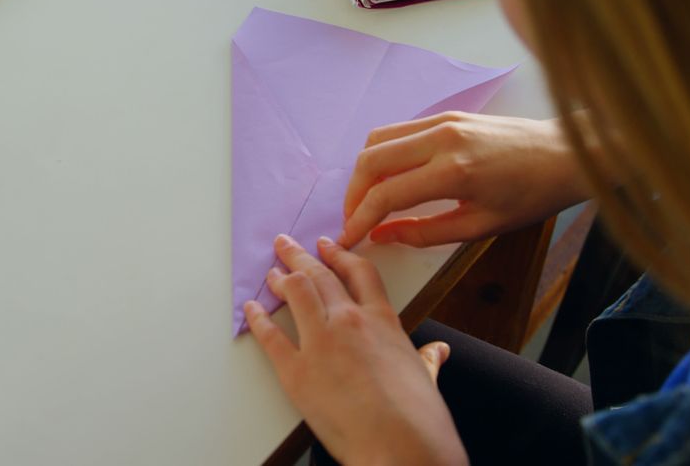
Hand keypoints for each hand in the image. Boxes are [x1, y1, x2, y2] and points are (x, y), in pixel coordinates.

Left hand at [245, 235, 467, 465]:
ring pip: (296, 293)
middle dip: (299, 255)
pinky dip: (257, 320)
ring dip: (280, 278)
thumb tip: (438, 351)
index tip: (326, 246)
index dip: (339, 255)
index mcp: (383, 320)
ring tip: (270, 271)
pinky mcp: (296, 371)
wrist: (401, 447)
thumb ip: (427, 359)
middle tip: (285, 244)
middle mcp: (350, 322)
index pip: (358, 273)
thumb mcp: (427, 378)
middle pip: (320, 275)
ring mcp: (321, 343)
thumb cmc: (418, 419)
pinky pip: (270, 336)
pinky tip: (251, 309)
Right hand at [339, 112, 588, 247]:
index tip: (348, 238)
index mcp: (453, 171)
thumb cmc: (531, 196)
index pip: (387, 194)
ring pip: (379, 139)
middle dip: (353, 193)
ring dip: (364, 171)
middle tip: (352, 219)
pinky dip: (383, 154)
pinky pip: (399, 131)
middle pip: (371, 159)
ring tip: (367, 200)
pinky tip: (389, 177)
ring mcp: (443, 120)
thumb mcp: (481, 227)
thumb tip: (382, 235)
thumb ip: (426, 233)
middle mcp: (442, 138)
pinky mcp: (447, 114)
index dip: (359, 218)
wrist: (566, 154)